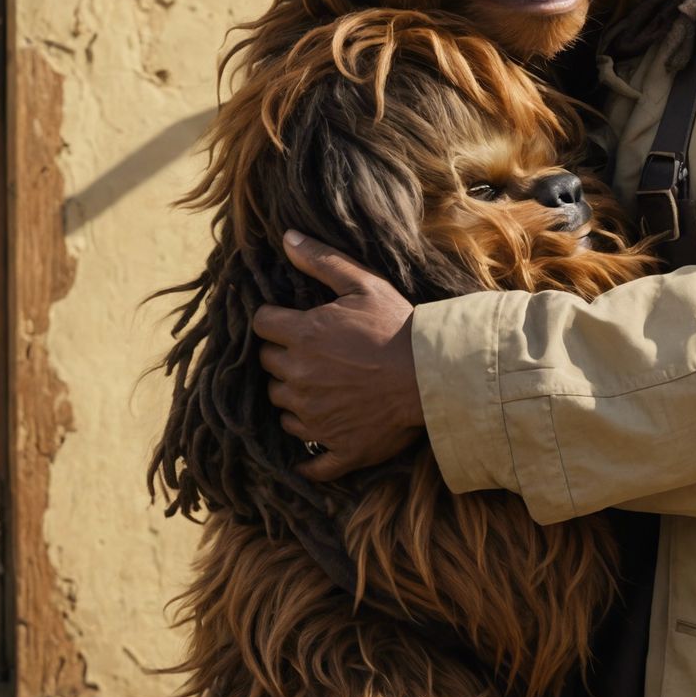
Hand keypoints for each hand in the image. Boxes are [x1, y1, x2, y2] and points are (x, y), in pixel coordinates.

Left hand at [253, 230, 421, 482]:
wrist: (433, 376)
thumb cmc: (398, 326)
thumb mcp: (364, 284)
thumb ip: (322, 261)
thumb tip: (286, 237)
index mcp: (302, 336)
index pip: (262, 325)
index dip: (274, 320)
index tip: (289, 320)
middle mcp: (298, 378)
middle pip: (268, 366)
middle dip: (282, 356)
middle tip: (311, 351)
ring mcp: (314, 417)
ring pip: (281, 406)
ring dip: (294, 395)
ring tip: (322, 384)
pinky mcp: (335, 447)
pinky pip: (307, 458)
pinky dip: (308, 452)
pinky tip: (313, 445)